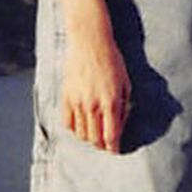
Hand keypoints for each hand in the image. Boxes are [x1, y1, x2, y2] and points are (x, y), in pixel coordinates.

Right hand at [61, 31, 131, 152]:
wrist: (90, 41)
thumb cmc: (111, 60)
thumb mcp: (125, 82)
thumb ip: (124, 106)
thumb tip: (120, 126)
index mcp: (111, 102)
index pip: (111, 136)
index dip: (114, 148)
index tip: (115, 150)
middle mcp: (93, 105)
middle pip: (95, 139)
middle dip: (102, 145)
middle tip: (105, 143)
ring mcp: (78, 102)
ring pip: (81, 134)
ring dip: (89, 138)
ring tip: (94, 134)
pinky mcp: (66, 97)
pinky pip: (68, 123)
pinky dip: (74, 129)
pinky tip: (81, 124)